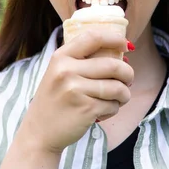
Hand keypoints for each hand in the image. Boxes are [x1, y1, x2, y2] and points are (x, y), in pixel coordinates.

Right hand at [18, 30, 133, 154]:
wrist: (40, 131)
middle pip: (113, 65)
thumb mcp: (59, 72)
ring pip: (118, 87)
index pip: (93, 37)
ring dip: (124, 95)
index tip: (126, 45)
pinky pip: (113, 105)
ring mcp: (76, 90)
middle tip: (128, 80)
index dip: (114, 39)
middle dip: (128, 73)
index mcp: (61, 57)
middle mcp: (66, 70)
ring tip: (118, 99)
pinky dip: (113, 109)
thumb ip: (82, 59)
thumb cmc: (55, 99)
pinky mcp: (86, 109)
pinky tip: (103, 111)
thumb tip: (122, 53)